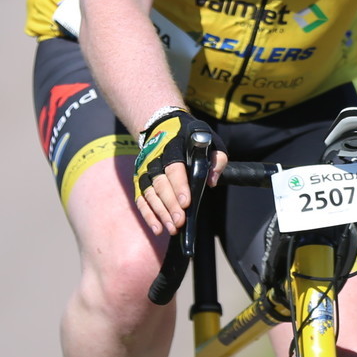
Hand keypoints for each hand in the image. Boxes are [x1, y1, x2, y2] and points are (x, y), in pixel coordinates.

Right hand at [133, 108, 225, 234]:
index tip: (186, 202)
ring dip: (160, 213)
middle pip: (160, 185)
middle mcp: (155, 160)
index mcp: (173, 147)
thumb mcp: (210, 141)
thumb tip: (212, 181)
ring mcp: (145, 171)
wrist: (164, 127)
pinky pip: (142, 200)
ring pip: (150, 194)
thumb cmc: (191, 139)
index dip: (179, 185)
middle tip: (180, 221)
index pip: (174, 168)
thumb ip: (216, 159)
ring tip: (172, 228)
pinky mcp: (140, 182)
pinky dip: (148, 215)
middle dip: (170, 205)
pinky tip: (158, 228)